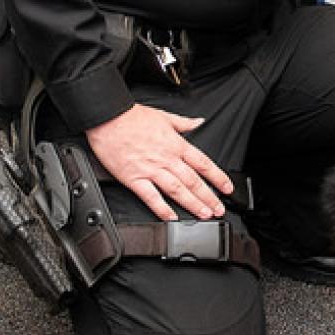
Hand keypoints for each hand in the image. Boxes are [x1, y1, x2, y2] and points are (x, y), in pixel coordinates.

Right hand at [85, 103, 232, 221]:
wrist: (107, 117)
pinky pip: (150, 196)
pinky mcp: (133, 178)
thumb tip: (199, 121)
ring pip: (177, 190)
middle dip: (209, 197)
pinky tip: (171, 217)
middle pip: (193, 181)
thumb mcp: (164, 116)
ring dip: (192, 204)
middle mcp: (166, 159)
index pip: (204, 164)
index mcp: (176, 144)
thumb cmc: (132, 117)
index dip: (218, 178)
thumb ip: (184, 123)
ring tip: (204, 215)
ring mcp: (150, 169)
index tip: (228, 188)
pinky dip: (161, 208)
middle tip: (219, 209)